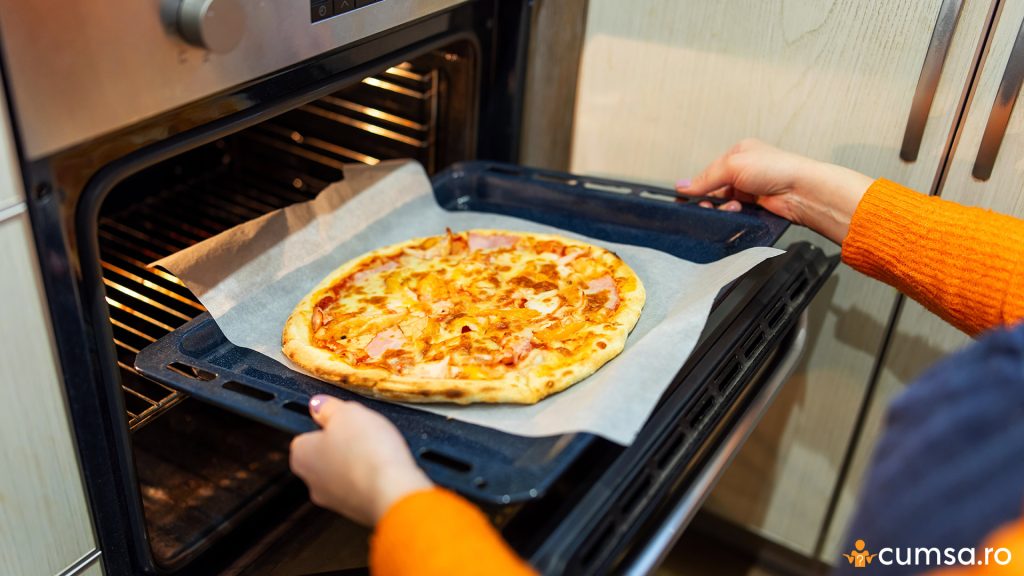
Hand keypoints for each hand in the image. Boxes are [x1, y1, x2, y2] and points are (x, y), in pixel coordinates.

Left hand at [290, 395, 432, 524]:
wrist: (392, 490)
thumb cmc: (366, 452)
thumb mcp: (347, 412)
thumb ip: (328, 407)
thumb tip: (318, 405)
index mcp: (301, 456)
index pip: (306, 435)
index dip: (327, 425)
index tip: (343, 420)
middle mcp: (312, 482)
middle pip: (325, 456)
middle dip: (344, 445)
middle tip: (364, 433)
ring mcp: (335, 500)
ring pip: (345, 472)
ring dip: (360, 462)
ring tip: (379, 450)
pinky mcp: (358, 510)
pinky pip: (363, 487)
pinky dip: (373, 478)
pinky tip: (386, 468)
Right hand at [675, 139, 873, 243]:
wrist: (802, 191)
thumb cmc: (777, 168)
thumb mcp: (733, 165)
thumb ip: (705, 178)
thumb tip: (682, 186)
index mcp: (738, 154)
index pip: (709, 171)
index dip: (697, 185)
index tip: (686, 198)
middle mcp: (743, 171)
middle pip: (713, 190)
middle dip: (709, 200)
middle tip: (708, 206)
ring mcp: (749, 190)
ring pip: (722, 204)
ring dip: (722, 209)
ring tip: (732, 207)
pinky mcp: (755, 208)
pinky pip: (733, 214)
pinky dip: (732, 215)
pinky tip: (737, 212)